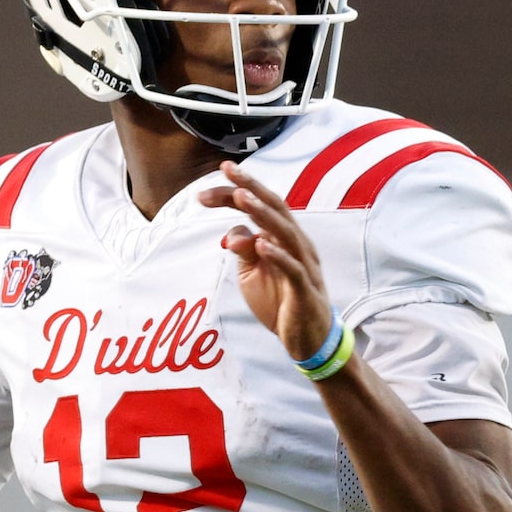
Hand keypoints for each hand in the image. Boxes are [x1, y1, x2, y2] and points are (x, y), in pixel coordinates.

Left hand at [206, 161, 333, 361]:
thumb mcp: (252, 274)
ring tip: (243, 197)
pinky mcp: (305, 289)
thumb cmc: (280, 302)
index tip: (203, 192)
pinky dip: (278, 255)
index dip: (234, 195)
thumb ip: (244, 250)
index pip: (259, 207)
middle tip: (227, 171)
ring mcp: (303, 265)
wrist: (308, 339)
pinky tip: (262, 244)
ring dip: (263, 214)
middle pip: (275, 209)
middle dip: (250, 188)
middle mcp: (296, 244)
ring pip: (285, 232)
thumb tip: (231, 232)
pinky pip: (293, 268)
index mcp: (282, 238)